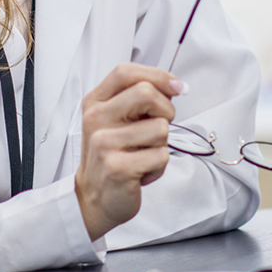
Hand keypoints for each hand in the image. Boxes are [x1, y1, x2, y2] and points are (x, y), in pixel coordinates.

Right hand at [75, 62, 182, 240]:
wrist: (95, 199)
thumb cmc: (112, 156)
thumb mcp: (116, 120)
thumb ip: (138, 99)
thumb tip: (176, 85)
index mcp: (95, 102)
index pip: (126, 72)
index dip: (158, 75)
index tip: (177, 87)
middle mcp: (96, 119)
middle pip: (146, 93)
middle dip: (166, 110)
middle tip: (158, 128)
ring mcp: (104, 143)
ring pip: (160, 127)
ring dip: (162, 144)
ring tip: (143, 155)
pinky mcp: (118, 167)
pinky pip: (161, 155)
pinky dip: (159, 166)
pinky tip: (142, 172)